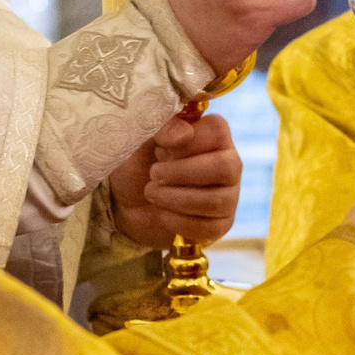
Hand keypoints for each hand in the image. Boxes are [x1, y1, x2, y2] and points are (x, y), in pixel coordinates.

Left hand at [110, 113, 240, 245]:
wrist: (125, 202)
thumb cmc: (138, 164)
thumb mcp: (142, 139)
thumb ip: (163, 126)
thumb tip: (185, 133)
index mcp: (214, 135)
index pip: (217, 131)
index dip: (185, 142)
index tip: (159, 148)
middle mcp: (229, 163)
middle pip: (224, 167)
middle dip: (181, 172)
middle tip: (154, 173)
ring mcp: (228, 196)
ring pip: (214, 201)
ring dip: (174, 198)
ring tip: (152, 192)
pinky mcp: (221, 224)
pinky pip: (208, 228)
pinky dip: (177, 221)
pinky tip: (162, 213)